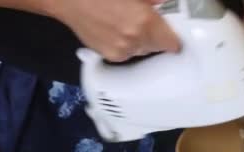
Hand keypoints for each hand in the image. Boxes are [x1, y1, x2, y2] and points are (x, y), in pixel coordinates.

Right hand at [51, 0, 179, 61]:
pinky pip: (127, 53)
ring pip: (142, 51)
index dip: (175, 38)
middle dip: (157, 36)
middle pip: (158, 48)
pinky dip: (126, 44)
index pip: (173, 44)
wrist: (68, 0)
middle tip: (149, 21)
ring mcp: (121, 51)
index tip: (176, 34)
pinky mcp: (109, 55)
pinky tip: (117, 29)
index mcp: (145, 23)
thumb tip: (164, 3)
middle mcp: (134, 41)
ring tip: (128, 23)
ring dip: (141, 41)